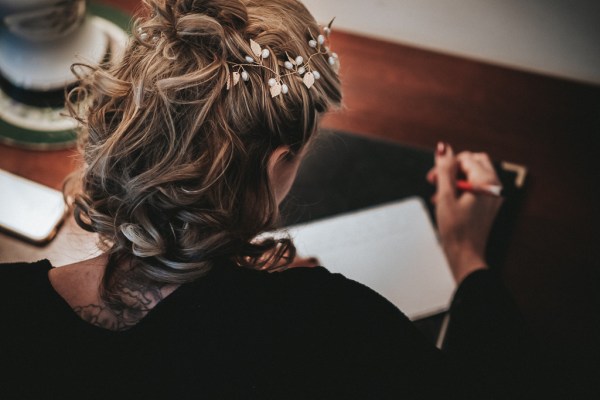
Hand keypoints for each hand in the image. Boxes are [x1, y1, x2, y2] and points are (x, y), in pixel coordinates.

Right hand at [427, 142, 502, 283]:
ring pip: (474, 174)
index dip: (448, 165)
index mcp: (486, 183)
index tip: (434, 177)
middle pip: (474, 162)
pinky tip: (448, 202)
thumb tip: (443, 148)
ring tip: (439, 195)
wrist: (465, 255)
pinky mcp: (490, 205)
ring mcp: (494, 196)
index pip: (467, 158)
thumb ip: (444, 169)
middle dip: (453, 169)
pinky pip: (477, 187)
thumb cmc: (456, 230)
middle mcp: (494, 187)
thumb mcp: (445, 196)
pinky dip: (462, 189)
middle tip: (436, 181)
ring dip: (455, 179)